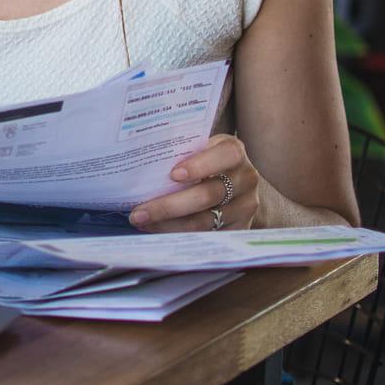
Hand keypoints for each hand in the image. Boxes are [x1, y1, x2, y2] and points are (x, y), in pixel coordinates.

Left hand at [128, 134, 264, 232]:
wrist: (233, 182)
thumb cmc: (204, 160)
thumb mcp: (199, 148)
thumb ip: (180, 152)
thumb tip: (138, 163)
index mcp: (234, 152)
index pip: (224, 156)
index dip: (200, 165)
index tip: (173, 175)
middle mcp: (246, 179)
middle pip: (208, 195)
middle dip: (169, 206)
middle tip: (138, 211)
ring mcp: (245, 206)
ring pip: (204, 221)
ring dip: (168, 224)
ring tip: (141, 221)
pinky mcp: (240, 228)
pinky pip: (207, 236)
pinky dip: (178, 234)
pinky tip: (157, 230)